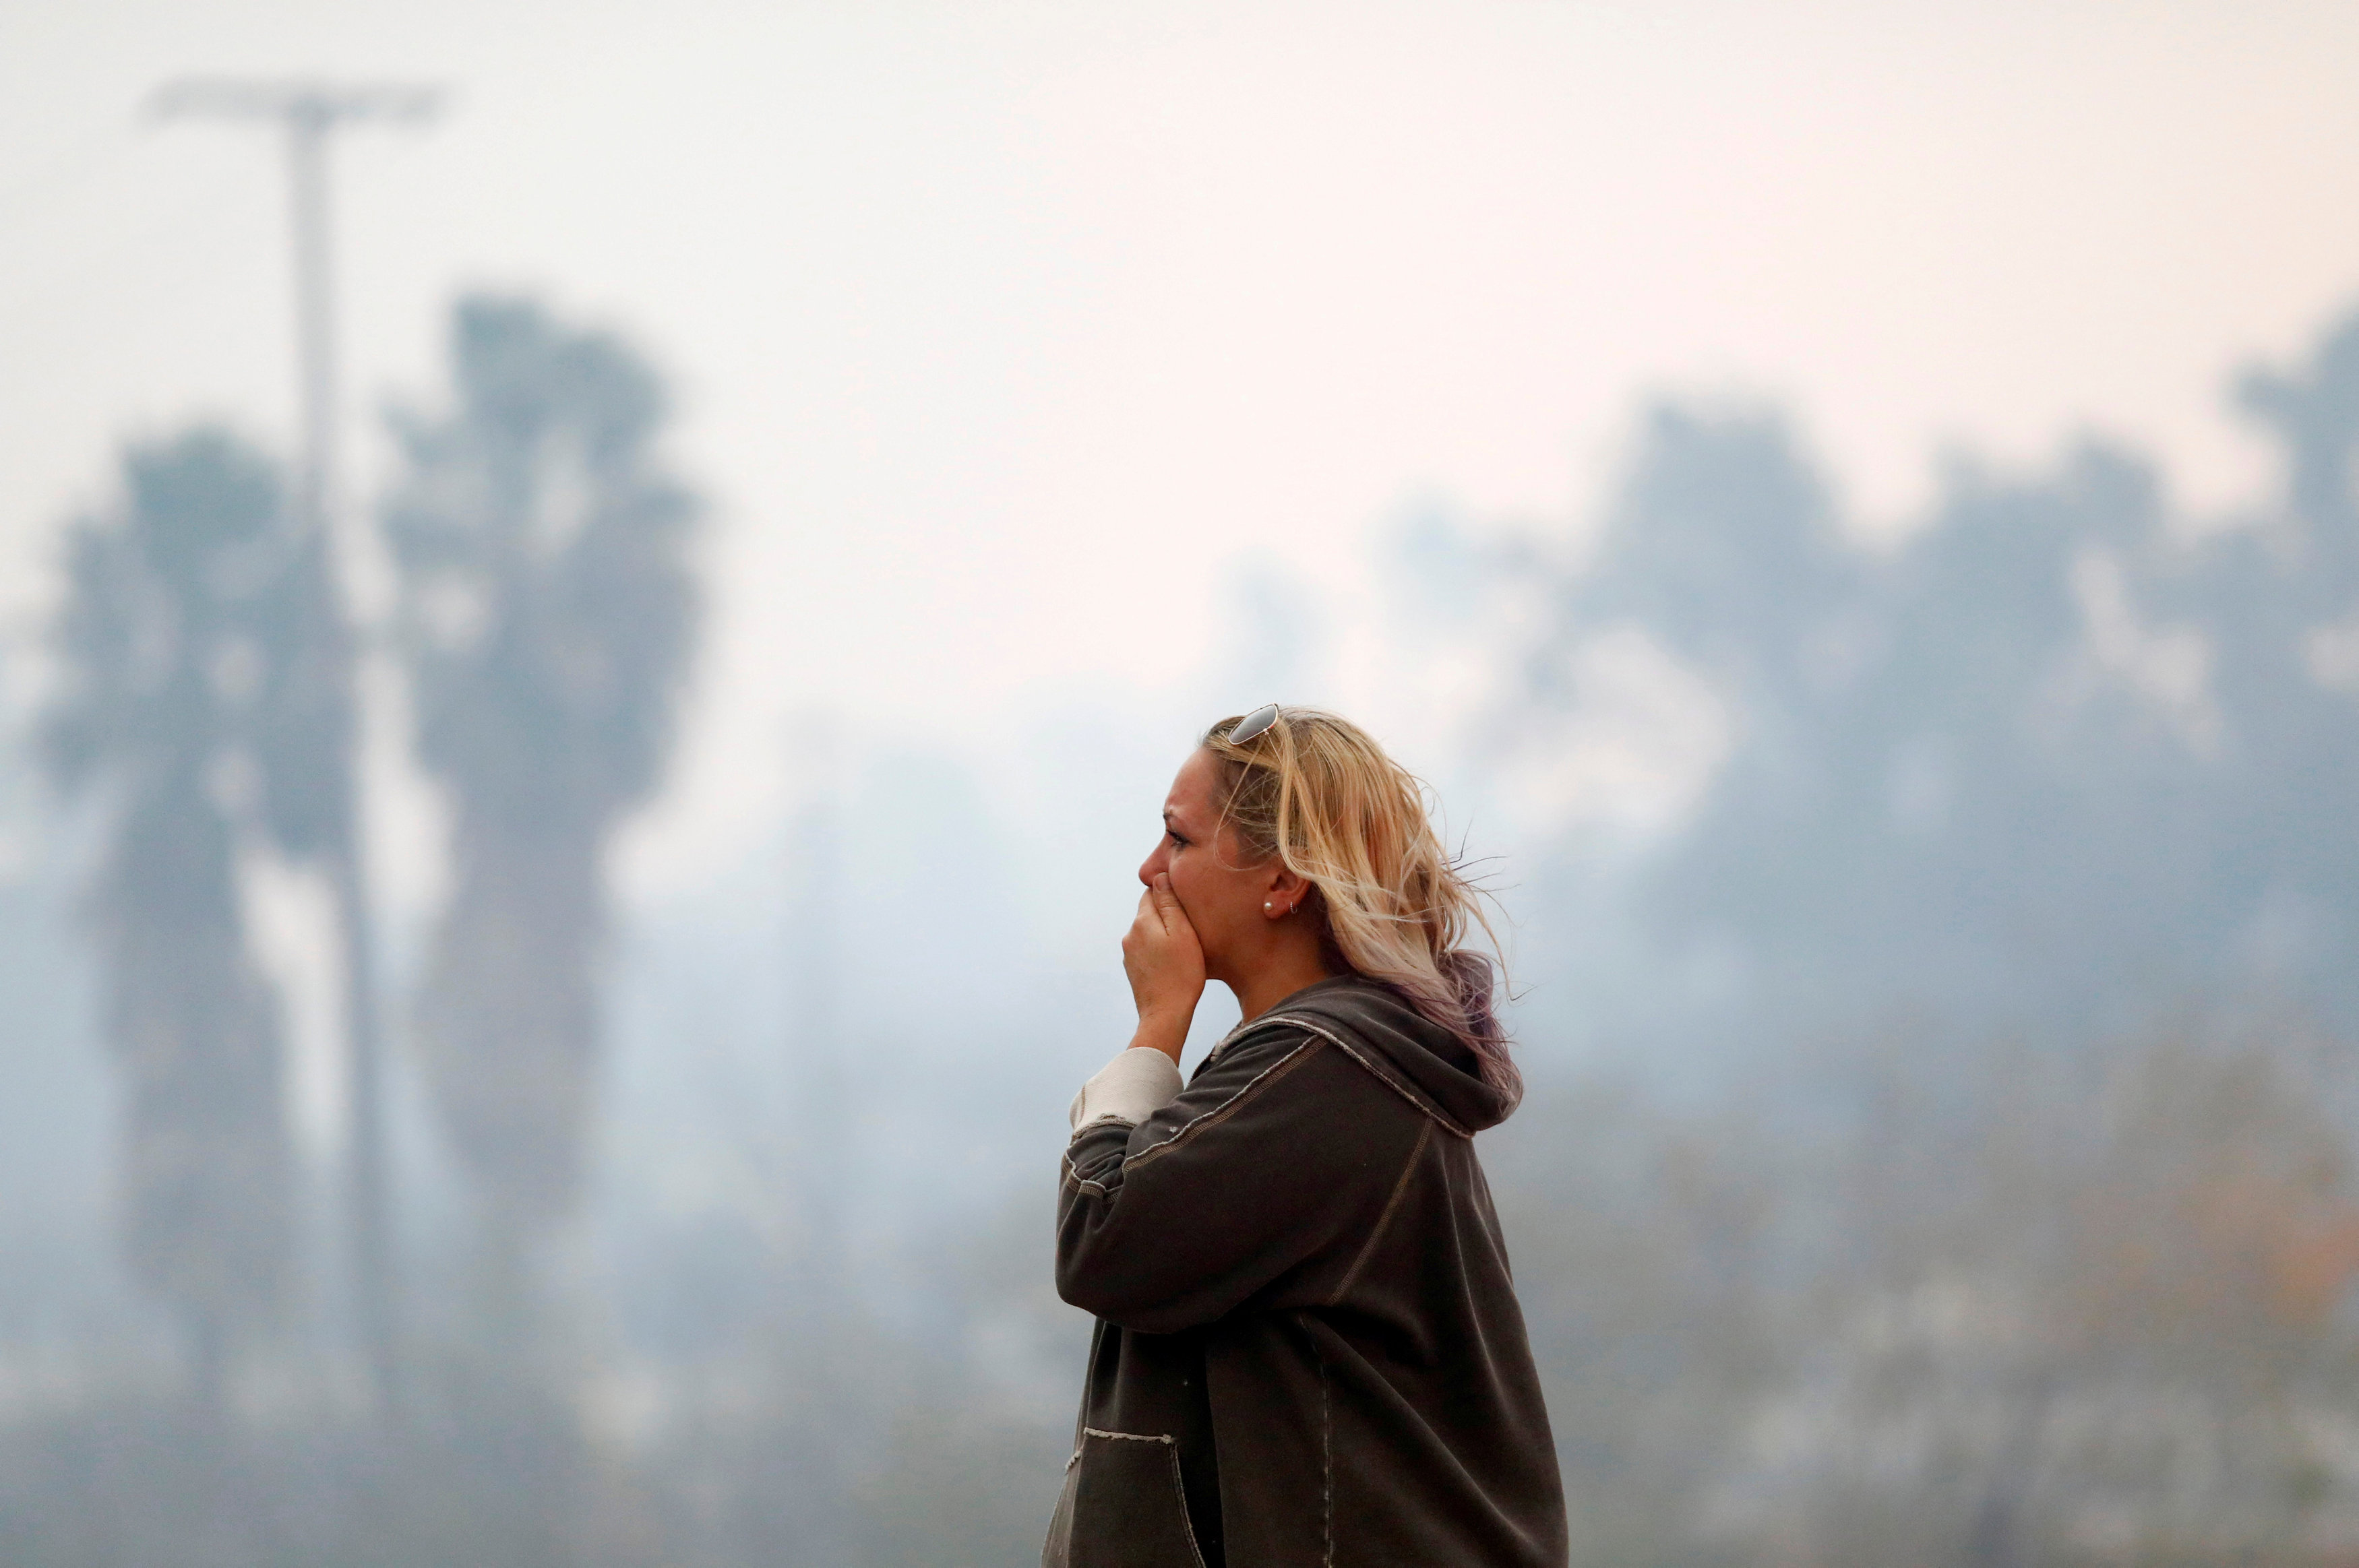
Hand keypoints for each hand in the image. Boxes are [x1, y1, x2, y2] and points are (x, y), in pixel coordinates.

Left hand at [1122, 873, 1204, 1061]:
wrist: (1166, 1015)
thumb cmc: (1182, 974)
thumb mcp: (1183, 933)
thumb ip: (1170, 904)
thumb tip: (1159, 877)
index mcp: (1142, 921)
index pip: (1151, 892)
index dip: (1169, 894)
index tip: (1186, 904)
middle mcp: (1130, 935)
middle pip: (1149, 912)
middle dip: (1166, 914)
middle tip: (1190, 925)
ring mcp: (1129, 953)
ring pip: (1148, 932)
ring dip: (1163, 933)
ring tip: (1184, 946)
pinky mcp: (1133, 969)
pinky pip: (1146, 949)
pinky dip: (1158, 950)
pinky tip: (1173, 962)